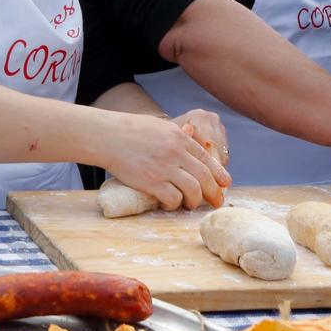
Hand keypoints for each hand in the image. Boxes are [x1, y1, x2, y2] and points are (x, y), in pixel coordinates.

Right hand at [101, 113, 231, 210]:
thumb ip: (176, 135)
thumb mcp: (158, 126)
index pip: (207, 158)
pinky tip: (171, 205)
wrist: (105, 136)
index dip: (218, 173)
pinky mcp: (152, 182)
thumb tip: (190, 137)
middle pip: (205, 176)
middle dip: (214, 192)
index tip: (225, 183)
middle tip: (217, 202)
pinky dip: (175, 205)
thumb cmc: (127, 130)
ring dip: (195, 200)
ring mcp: (165, 168)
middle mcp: (176, 152)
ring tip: (190, 204)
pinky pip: (173, 199)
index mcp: (179, 137)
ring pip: (193, 190)